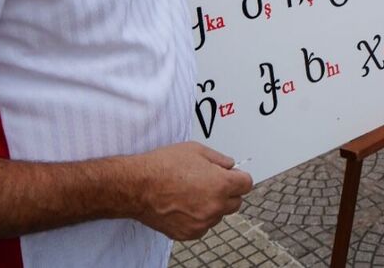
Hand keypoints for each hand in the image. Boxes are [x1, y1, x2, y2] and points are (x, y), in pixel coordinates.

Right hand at [130, 142, 253, 240]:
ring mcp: (202, 223)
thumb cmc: (162, 166)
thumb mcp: (196, 150)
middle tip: (211, 182)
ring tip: (192, 193)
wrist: (137, 187)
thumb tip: (229, 165)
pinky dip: (198, 217)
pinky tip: (184, 204)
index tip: (232, 176)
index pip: (246, 184)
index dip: (239, 177)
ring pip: (218, 215)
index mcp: (221, 185)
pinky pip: (202, 226)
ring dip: (212, 205)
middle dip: (228, 192)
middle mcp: (214, 206)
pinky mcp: (188, 233)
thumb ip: (219, 159)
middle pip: (236, 202)